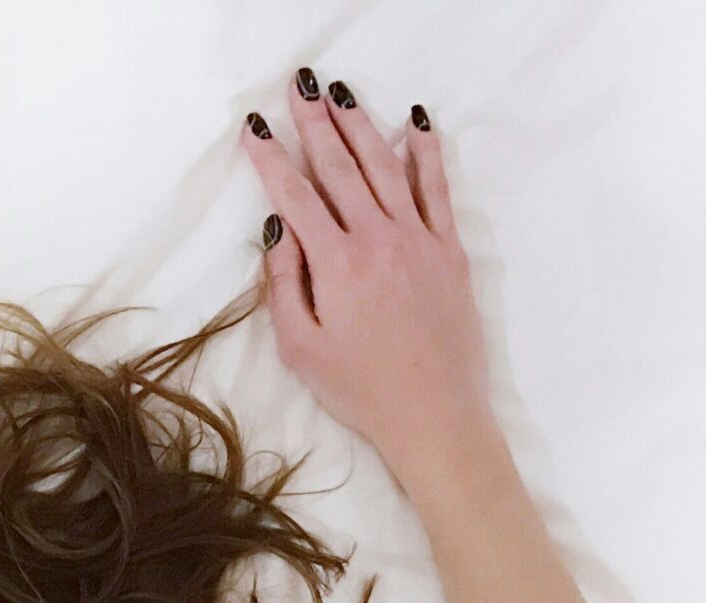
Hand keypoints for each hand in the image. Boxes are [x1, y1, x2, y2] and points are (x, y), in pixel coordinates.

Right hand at [241, 72, 494, 472]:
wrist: (435, 412)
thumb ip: (283, 287)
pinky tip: (416, 125)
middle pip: (341, 168)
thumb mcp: (301, 349)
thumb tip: (277, 233)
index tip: (256, 128)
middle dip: (316, 124)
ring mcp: (418, 239)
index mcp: (335, 264)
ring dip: (361, 126)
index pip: (296, 197)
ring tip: (343, 93)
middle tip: (300, 88)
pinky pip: (437, 189)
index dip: (272, 159)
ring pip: (385, 168)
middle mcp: (378, 238)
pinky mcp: (449, 250)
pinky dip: (426, 154)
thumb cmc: (361, 390)